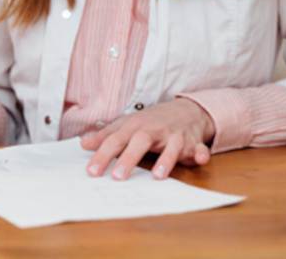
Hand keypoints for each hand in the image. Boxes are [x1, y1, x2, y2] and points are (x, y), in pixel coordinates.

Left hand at [79, 98, 214, 180]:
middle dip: (129, 158)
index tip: (91, 172)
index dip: (103, 155)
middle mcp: (154, 130)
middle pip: (140, 141)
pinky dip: (201, 153)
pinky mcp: (194, 142)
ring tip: (158, 176)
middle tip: (118, 177)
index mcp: (135, 127)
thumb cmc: (151, 121)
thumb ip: (107, 136)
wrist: (185, 109)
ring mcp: (175, 136)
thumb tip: (84, 144)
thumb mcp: (127, 125)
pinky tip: (201, 159)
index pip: (115, 140)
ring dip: (166, 159)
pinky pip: (199, 148)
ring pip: (172, 145)